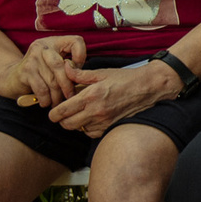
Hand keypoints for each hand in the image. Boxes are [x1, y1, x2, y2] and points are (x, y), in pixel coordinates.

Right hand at [0, 36, 87, 105]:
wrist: (11, 78)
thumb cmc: (40, 74)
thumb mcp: (55, 65)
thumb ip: (70, 66)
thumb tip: (82, 76)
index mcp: (54, 42)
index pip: (76, 41)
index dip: (81, 57)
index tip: (76, 72)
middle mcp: (43, 47)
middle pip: (63, 67)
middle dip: (68, 86)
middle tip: (70, 97)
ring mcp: (32, 58)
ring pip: (53, 81)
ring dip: (57, 96)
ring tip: (58, 103)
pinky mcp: (25, 71)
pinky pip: (42, 89)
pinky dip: (46, 99)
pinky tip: (46, 103)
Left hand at [45, 59, 177, 134]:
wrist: (147, 88)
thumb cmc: (125, 79)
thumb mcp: (101, 73)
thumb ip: (79, 74)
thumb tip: (65, 68)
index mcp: (90, 96)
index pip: (62, 111)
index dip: (53, 114)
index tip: (53, 112)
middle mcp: (96, 111)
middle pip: (67, 124)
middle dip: (62, 120)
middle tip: (64, 113)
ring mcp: (104, 121)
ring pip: (79, 130)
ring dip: (75, 124)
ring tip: (79, 114)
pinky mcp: (110, 127)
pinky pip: (91, 133)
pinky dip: (87, 129)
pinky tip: (90, 119)